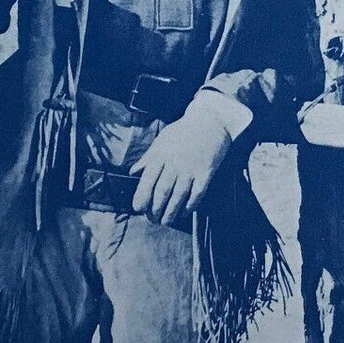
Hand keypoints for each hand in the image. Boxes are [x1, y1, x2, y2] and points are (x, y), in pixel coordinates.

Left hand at [130, 99, 239, 226]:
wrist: (210, 121)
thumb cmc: (183, 131)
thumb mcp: (161, 140)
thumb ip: (148, 157)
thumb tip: (133, 172)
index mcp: (161, 155)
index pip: (147, 181)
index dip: (141, 197)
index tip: (138, 208)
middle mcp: (175, 163)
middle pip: (162, 192)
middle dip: (155, 209)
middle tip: (152, 219)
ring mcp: (191, 169)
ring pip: (178, 196)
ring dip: (171, 212)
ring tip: (166, 221)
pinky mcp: (206, 173)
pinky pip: (196, 194)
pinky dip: (189, 206)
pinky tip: (184, 212)